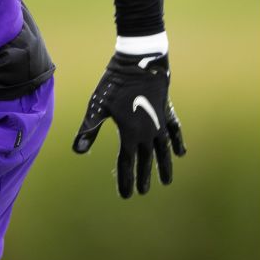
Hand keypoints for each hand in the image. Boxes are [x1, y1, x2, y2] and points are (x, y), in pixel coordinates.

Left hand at [72, 52, 186, 197]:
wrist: (140, 63)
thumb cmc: (115, 84)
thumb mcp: (98, 106)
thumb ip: (89, 130)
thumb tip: (78, 151)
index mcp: (129, 135)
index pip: (126, 163)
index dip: (125, 180)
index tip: (126, 196)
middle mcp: (147, 133)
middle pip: (145, 160)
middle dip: (143, 177)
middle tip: (142, 192)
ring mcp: (159, 123)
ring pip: (163, 150)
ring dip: (163, 165)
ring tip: (166, 181)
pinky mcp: (166, 111)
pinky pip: (174, 131)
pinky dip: (177, 142)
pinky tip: (181, 152)